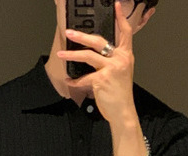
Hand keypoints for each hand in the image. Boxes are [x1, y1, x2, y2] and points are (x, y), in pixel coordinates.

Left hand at [57, 1, 137, 125]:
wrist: (123, 111)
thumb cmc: (121, 94)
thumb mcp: (121, 73)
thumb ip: (112, 61)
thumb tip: (94, 53)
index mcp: (126, 56)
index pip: (125, 32)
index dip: (120, 18)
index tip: (116, 5)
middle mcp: (120, 60)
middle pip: (99, 41)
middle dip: (82, 36)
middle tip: (69, 32)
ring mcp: (111, 69)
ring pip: (88, 56)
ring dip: (72, 54)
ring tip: (61, 54)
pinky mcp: (102, 80)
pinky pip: (84, 78)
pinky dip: (75, 81)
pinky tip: (69, 81)